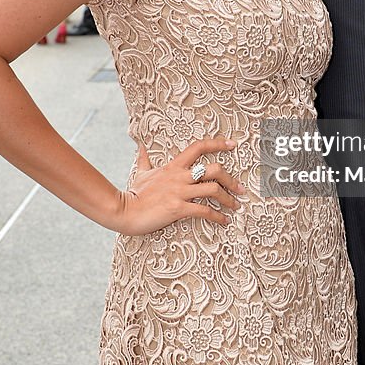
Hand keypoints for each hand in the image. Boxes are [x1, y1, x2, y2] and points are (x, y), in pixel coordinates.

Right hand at [114, 137, 245, 234]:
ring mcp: (180, 192)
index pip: (199, 147)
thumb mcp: (140, 172)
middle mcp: (180, 176)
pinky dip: (218, 216)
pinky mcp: (178, 209)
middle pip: (214, 169)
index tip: (233, 144)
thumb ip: (144, 159)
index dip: (218, 144)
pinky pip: (204, 211)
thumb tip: (140, 146)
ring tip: (236, 206)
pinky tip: (224, 221)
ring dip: (229, 199)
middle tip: (241, 188)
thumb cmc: (133, 193)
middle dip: (231, 179)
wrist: (124, 211)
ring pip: (213, 189)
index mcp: (174, 166)